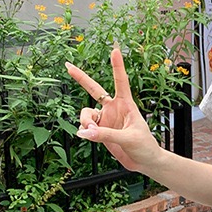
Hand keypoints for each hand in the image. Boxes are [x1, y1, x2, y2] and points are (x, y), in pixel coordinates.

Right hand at [65, 46, 162, 174]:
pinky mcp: (100, 131)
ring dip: (85, 121)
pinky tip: (88, 136)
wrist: (144, 162)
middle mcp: (114, 108)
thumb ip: (106, 135)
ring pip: (86, 114)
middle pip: (94, 89)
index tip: (115, 50)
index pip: (121, 81)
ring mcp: (106, 119)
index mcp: (127, 104)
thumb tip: (84, 132)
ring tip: (90, 132)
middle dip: (81, 78)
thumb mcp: (128, 139)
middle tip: (67, 65)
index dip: (117, 66)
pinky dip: (85, 131)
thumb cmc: (144, 146)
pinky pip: (86, 127)